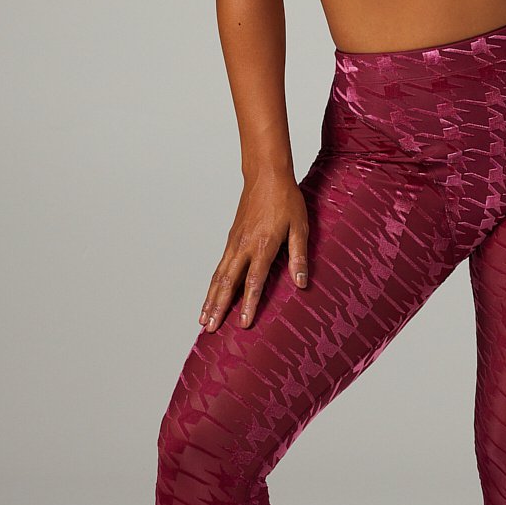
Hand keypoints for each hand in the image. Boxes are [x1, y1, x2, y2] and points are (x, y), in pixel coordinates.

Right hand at [199, 167, 309, 331]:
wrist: (266, 175)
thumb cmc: (287, 200)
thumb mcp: (300, 227)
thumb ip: (299, 256)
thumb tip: (302, 284)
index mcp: (263, 245)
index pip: (253, 280)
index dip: (248, 304)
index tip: (243, 323)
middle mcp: (243, 246)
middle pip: (227, 282)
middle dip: (219, 308)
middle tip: (211, 329)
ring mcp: (234, 242)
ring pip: (219, 276)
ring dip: (210, 299)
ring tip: (204, 320)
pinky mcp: (231, 239)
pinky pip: (219, 266)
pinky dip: (213, 284)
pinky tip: (211, 296)